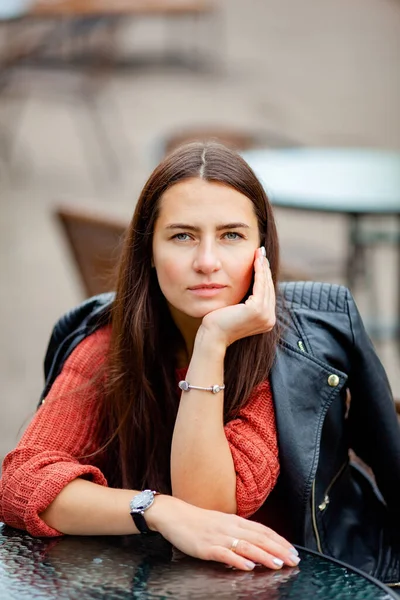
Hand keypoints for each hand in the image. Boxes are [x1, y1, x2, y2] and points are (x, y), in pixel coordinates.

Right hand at [147, 495, 299, 570]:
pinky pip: (225, 553)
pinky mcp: (206, 547)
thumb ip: (239, 532)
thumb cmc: (198, 521)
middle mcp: (230, 527)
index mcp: (235, 521)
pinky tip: (248, 566)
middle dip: (279, 550)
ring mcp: (219, 537)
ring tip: (277, 564)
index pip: (263, 530)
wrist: (174, 515)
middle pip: (259, 538)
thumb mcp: (222, 523)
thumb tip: (257, 542)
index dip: (280, 541)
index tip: (293, 551)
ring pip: (246, 546)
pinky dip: (238, 559)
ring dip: (264, 555)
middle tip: (294, 560)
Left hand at [200, 247, 275, 346]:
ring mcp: (265, 315)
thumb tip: (250, 285)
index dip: (264, 276)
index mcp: (267, 320)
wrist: (213, 335)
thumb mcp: (238, 310)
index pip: (267, 293)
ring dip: (263, 267)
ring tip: (259, 253)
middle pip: (268, 287)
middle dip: (265, 268)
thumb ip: (247, 301)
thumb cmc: (220, 322)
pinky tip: (255, 261)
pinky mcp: (257, 309)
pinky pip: (260, 286)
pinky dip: (259, 272)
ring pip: (265, 285)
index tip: (261, 261)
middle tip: (261, 252)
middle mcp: (269, 319)